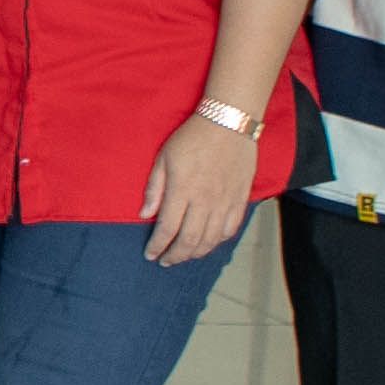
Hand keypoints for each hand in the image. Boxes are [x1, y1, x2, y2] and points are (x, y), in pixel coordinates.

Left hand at [140, 104, 261, 269]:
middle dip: (175, 256)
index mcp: (182, 191)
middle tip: (166, 261)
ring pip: (211, 240)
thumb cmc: (192, 137)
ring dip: (196, 253)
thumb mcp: (163, 158)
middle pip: (189, 241)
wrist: (229, 123)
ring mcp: (225, 202)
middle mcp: (205, 201)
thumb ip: (154, 189)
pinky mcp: (240, 199)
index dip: (157, 246)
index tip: (150, 254)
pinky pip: (231, 229)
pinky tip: (209, 243)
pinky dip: (218, 241)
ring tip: (184, 255)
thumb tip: (144, 215)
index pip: (168, 229)